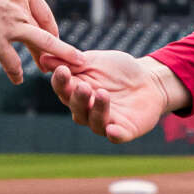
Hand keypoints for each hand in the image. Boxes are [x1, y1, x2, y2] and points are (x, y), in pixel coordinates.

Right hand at [0, 0, 58, 82]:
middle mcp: (22, 8)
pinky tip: (18, 79)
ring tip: (57, 71)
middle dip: (55, 44)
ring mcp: (12, 26)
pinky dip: (16, 72)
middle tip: (63, 56)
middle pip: (44, 29)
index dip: (47, 23)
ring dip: (51, 58)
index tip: (52, 32)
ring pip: (42, 45)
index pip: (42, 9)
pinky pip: (12, 61)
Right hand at [39, 45, 185, 142]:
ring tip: (102, 94)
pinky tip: (112, 130)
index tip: (62, 71)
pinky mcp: (124, 131)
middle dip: (78, 98)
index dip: (61, 82)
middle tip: (84, 87)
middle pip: (76, 108)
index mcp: (76, 92)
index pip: (63, 89)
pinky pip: (117, 136)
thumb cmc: (118, 70)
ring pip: (94, 121)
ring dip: (96, 109)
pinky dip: (114, 134)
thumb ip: (72, 62)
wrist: (149, 80)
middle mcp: (86, 110)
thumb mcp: (94, 60)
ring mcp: (105, 122)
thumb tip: (44, 57)